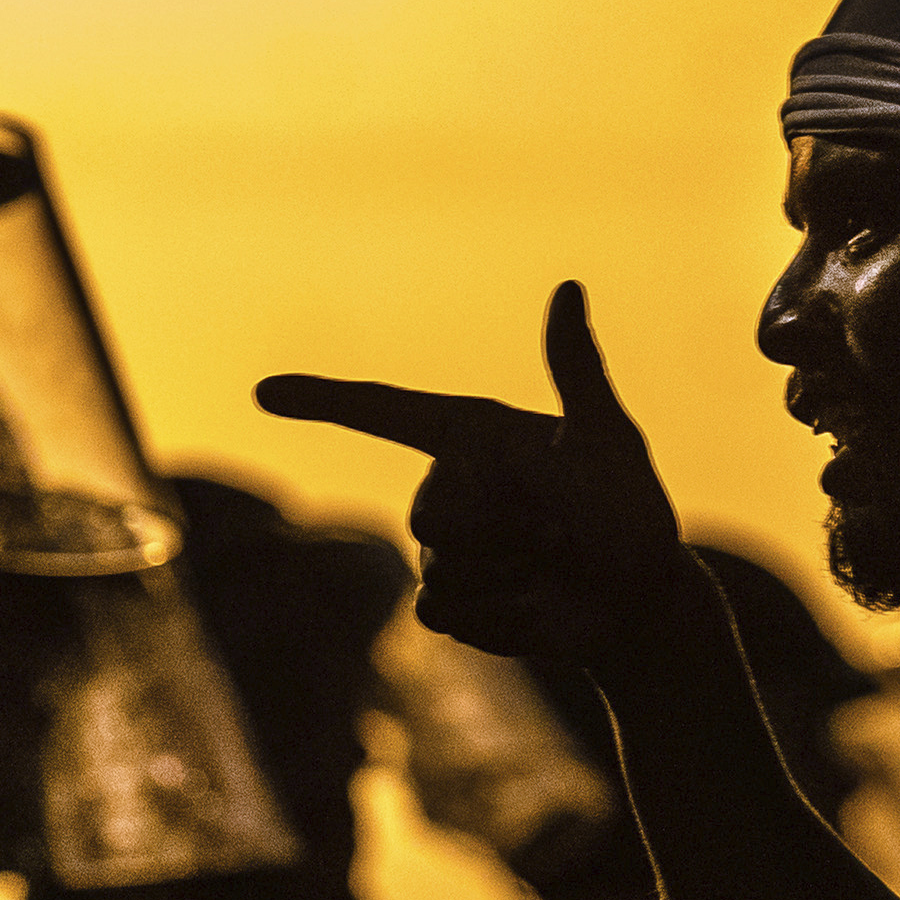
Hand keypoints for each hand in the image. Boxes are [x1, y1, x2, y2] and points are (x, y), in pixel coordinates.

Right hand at [258, 281, 691, 657]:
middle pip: (430, 510)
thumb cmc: (629, 513)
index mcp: (472, 435)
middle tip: (557, 530)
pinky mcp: (446, 604)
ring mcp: (442, 550)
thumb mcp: (606, 438)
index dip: (322, 400)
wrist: (635, 604)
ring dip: (508, 570)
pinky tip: (532, 603)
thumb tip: (568, 287)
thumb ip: (575, 370)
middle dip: (502, 526)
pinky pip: (438, 609)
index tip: (263, 392)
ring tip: (549, 565)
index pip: (382, 411)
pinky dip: (495, 611)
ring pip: (440, 563)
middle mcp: (448, 487)